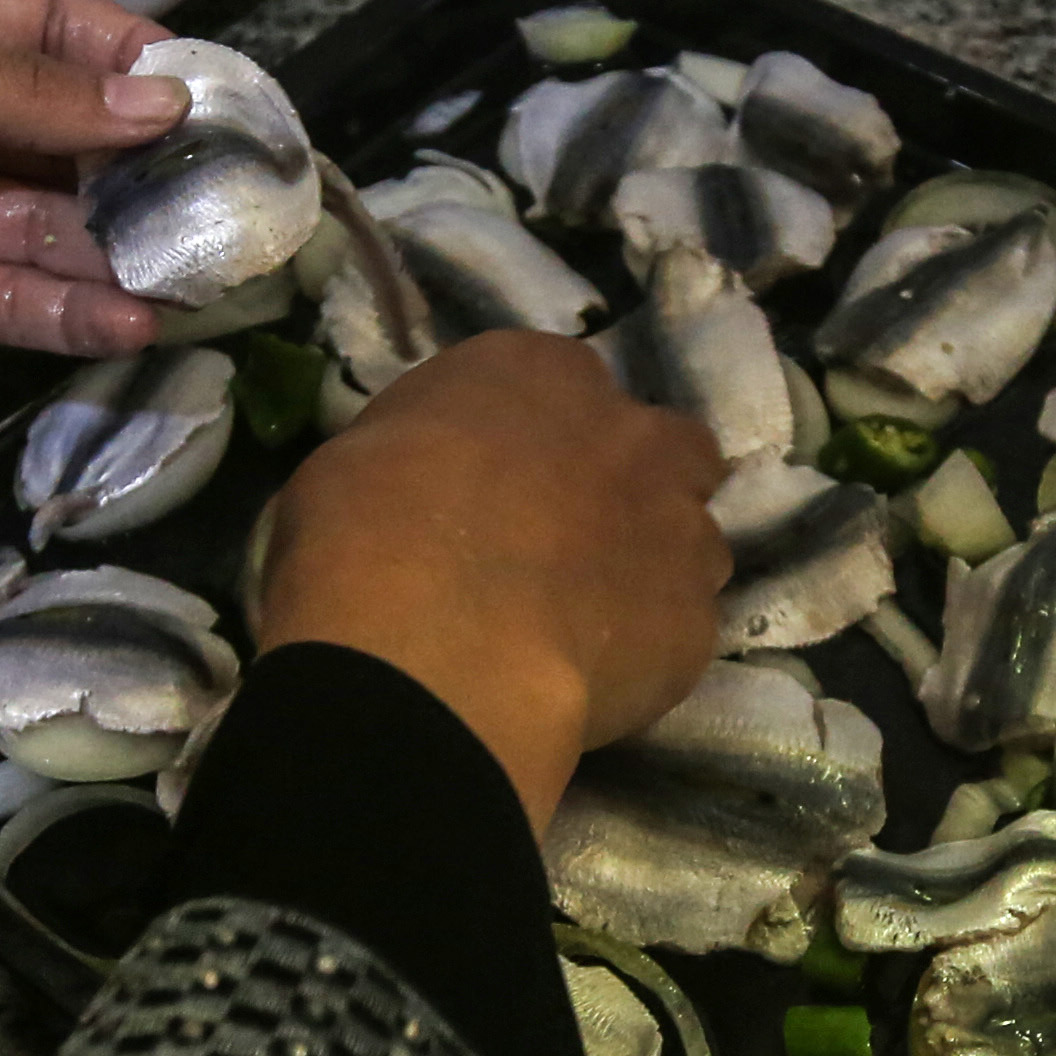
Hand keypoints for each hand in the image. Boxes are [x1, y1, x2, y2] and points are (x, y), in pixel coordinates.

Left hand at [0, 0, 185, 484]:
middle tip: (232, 203)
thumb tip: (155, 100)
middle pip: (60, 132)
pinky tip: (131, 317)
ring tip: (202, 273)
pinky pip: (1, 297)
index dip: (134, 55)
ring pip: (43, 223)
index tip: (217, 96)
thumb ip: (21, 93)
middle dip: (141, 167)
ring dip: (117, 248)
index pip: (50, 24)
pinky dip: (65, 309)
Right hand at [256, 331, 726, 835]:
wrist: (424, 652)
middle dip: (637, 489)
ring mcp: (679, 530)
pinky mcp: (695, 626)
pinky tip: (592, 683)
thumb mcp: (359, 459)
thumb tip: (429, 491)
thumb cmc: (361, 537)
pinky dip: (647, 654)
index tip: (513, 485)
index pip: (566, 386)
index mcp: (541, 372)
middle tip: (575, 546)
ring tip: (587, 627)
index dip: (546, 440)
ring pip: (691, 543)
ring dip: (651, 572)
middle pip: (668, 450)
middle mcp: (632, 435)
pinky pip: (680, 634)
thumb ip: (427, 458)